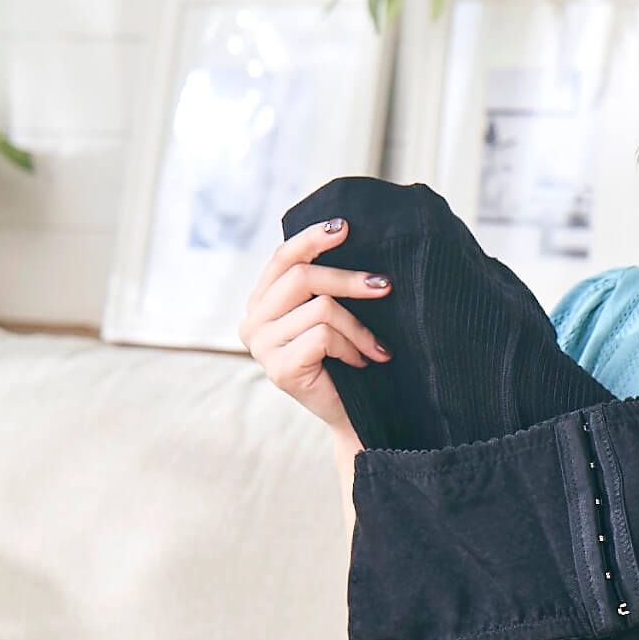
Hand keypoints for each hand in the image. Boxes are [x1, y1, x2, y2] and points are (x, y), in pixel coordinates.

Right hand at [238, 216, 392, 440]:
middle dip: (350, 279)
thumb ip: (324, 282)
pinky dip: (353, 347)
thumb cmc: (348, 357)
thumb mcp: (332, 312)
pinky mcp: (279, 369)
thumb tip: (347, 232)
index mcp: (262, 302)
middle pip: (302, 277)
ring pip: (321, 308)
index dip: (312, 238)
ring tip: (374, 347)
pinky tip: (361, 362)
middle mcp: (252, 322)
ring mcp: (261, 347)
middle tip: (385, 286)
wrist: (357, 413)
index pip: (282, 258)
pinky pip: (325, 336)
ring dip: (359, 328)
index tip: (346, 226)